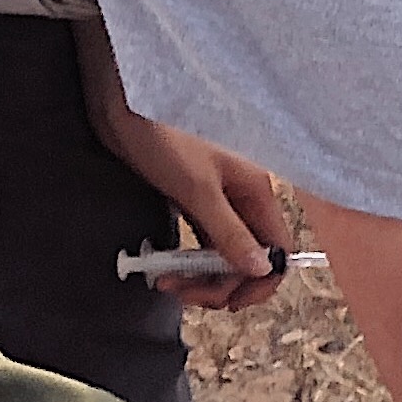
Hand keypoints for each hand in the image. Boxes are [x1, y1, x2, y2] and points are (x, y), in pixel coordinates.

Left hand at [76, 17, 293, 309]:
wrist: (123, 101)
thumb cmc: (161, 134)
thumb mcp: (197, 190)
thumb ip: (230, 233)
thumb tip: (261, 269)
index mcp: (257, 191)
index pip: (277, 252)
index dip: (258, 283)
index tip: (225, 300)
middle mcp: (245, 197)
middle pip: (251, 258)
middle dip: (223, 284)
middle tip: (185, 293)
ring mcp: (219, 199)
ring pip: (225, 253)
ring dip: (202, 276)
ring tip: (168, 281)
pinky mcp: (193, 199)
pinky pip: (203, 240)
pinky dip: (189, 260)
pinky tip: (166, 267)